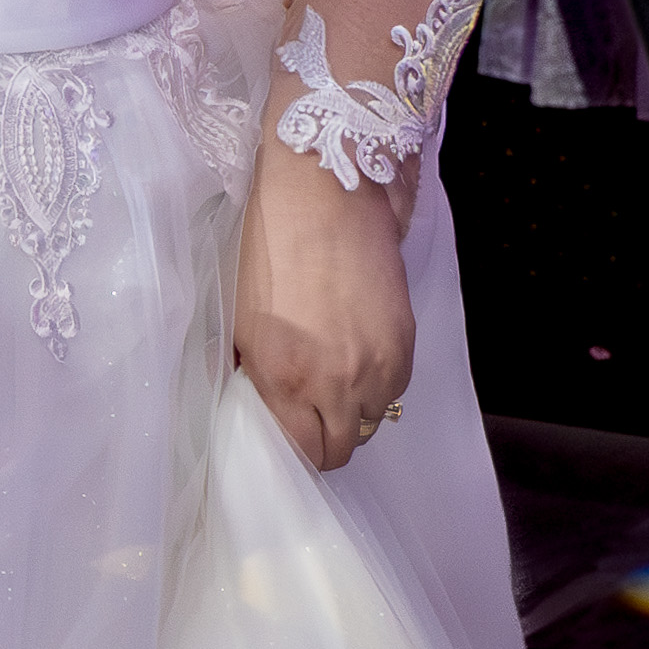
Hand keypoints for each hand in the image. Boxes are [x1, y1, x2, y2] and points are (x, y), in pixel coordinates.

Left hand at [234, 138, 413, 472]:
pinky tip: (358, 352)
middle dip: (326, 436)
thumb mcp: (242, 321)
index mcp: (285, 379)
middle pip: (342, 448)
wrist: (323, 195)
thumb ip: (258, 376)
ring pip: (372, 420)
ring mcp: (378, 366)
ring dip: (355, 410)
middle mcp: (336, 384)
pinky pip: (395, 388)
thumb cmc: (269, 249)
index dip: (297, 450)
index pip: (304, 453)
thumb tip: (266, 405)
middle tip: (311, 412)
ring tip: (335, 376)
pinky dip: (379, 382)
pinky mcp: (406, 344)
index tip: (290, 433)